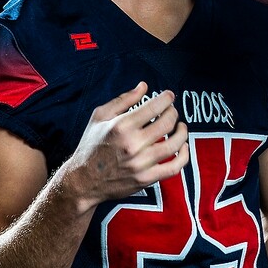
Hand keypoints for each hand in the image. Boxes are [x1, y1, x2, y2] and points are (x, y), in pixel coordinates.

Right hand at [69, 82, 188, 206]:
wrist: (83, 181)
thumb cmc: (91, 145)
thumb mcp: (100, 116)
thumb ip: (124, 100)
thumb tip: (144, 86)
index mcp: (121, 126)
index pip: (155, 107)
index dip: (167, 98)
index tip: (169, 96)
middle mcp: (133, 144)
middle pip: (167, 123)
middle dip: (173, 113)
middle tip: (171, 111)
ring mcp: (141, 163)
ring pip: (175, 144)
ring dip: (182, 132)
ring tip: (180, 127)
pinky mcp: (146, 179)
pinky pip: (174, 167)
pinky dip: (184, 156)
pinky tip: (182, 147)